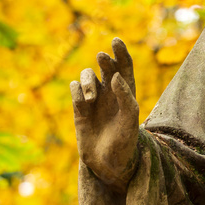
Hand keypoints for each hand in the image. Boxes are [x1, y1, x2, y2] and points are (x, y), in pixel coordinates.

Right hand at [71, 38, 139, 189]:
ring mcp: (93, 99)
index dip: (121, 52)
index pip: (125, 66)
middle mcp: (110, 92)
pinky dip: (77, 92)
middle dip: (104, 59)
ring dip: (88, 81)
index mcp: (126, 91)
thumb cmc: (125, 141)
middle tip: (102, 58)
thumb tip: (115, 76)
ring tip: (91, 98)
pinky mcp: (79, 108)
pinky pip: (74, 89)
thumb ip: (125, 96)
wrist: (108, 163)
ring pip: (86, 75)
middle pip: (105, 66)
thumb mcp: (130, 118)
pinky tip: (83, 104)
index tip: (116, 41)